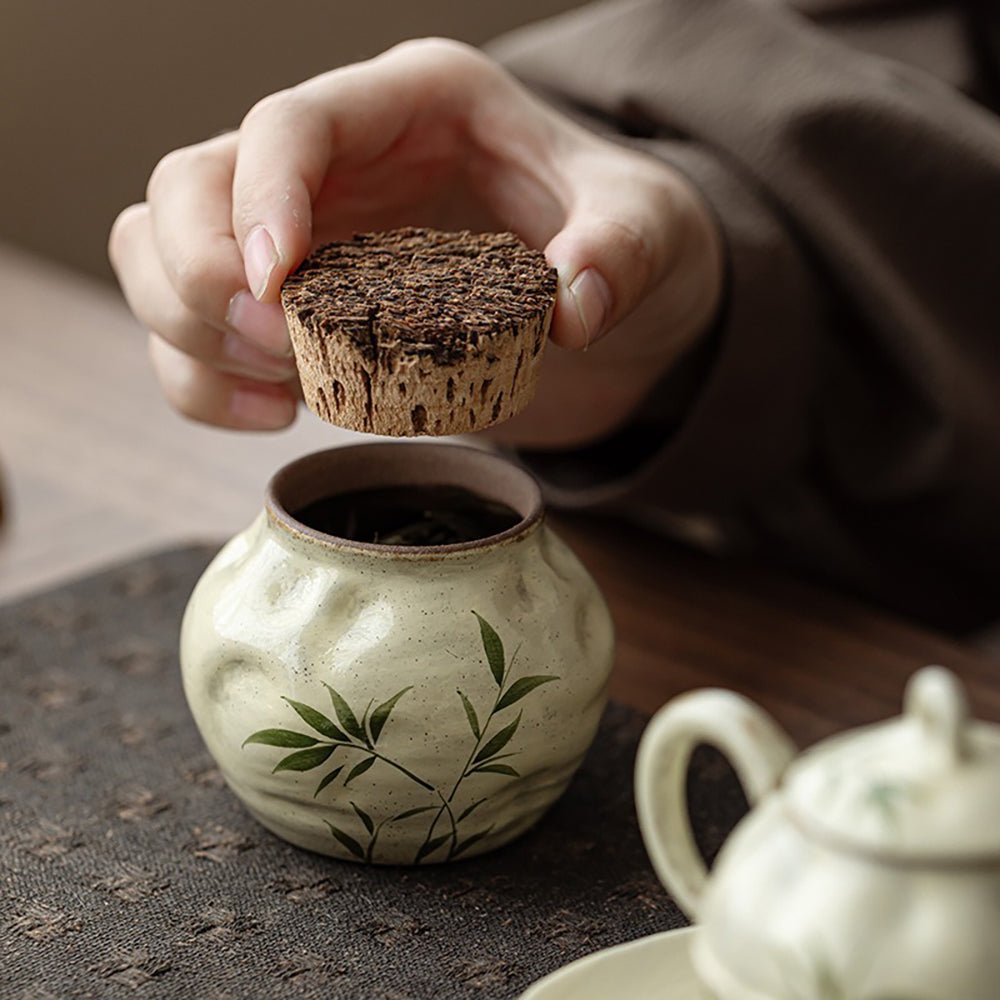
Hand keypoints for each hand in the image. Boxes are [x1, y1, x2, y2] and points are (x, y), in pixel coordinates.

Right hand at [109, 38, 722, 438]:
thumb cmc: (622, 239)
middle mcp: (337, 164)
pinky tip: (273, 414)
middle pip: (189, 184)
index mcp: (412, 108)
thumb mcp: (650, 231)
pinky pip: (197, 335)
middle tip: (281, 350)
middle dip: (202, 273)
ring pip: (160, 252)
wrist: (614, 301)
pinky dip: (203, 380)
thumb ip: (621, 252)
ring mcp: (303, 237)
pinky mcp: (296, 310)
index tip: (277, 284)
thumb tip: (573, 310)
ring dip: (188, 328)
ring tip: (278, 387)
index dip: (262, 195)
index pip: (290, 123)